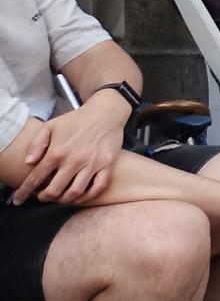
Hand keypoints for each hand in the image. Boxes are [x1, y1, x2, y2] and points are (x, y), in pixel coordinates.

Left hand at [11, 96, 127, 204]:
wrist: (106, 112)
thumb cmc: (76, 119)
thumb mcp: (51, 126)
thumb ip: (36, 143)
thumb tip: (28, 162)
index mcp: (57, 151)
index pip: (36, 178)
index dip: (25, 191)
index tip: (19, 199)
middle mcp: (74, 160)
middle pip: (55, 190)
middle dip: (45, 197)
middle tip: (43, 197)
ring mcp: (92, 164)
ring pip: (76, 192)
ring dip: (65, 200)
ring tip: (60, 198)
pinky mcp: (107, 165)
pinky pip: (98, 187)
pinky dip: (88, 196)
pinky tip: (81, 196)